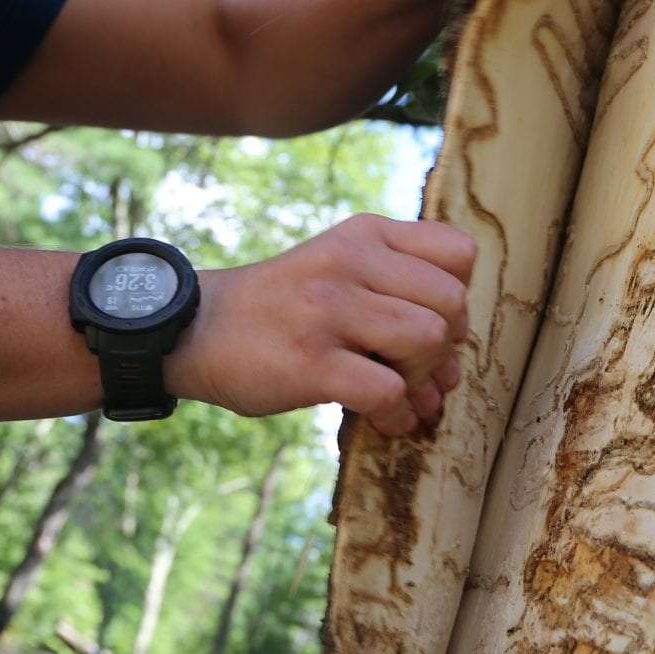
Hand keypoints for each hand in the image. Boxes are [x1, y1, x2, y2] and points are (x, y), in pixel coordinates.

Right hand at [163, 215, 474, 435]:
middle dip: (444, 346)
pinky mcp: (310, 362)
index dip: (457, 297)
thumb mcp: (337, 266)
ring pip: (427, 340)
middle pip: (451, 303)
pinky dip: (394, 415)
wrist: (194, 329)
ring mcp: (328, 310)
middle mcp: (350, 262)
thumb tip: (453, 369)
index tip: (428, 322)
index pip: (460, 253)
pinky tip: (379, 419)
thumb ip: (396, 293)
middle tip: (412, 367)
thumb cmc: (281, 307)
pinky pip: (388, 391)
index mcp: (364, 235)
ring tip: (396, 392)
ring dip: (420, 379)